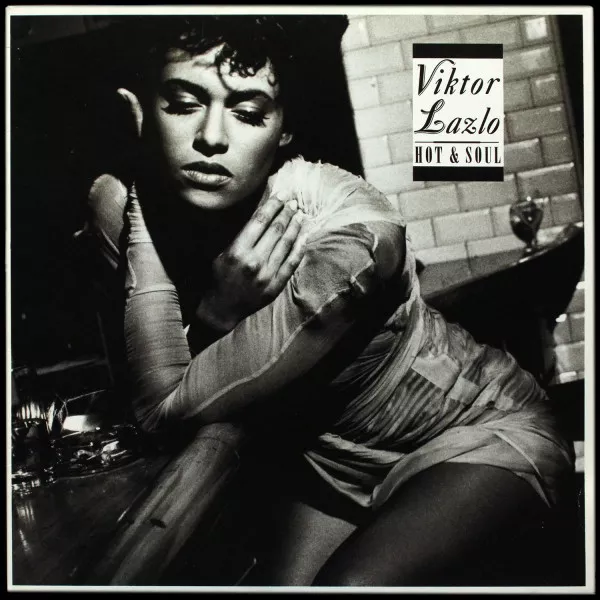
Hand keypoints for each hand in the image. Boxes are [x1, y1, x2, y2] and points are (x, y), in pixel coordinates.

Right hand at [196, 195, 308, 331]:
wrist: (222, 308)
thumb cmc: (220, 277)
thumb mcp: (222, 253)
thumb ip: (241, 236)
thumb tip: (261, 214)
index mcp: (238, 250)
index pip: (260, 220)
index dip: (274, 205)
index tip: (282, 194)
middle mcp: (254, 261)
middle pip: (276, 229)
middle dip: (287, 213)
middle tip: (295, 202)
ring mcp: (267, 274)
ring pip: (286, 244)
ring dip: (295, 226)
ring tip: (300, 214)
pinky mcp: (276, 285)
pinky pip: (292, 263)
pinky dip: (300, 247)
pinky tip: (304, 236)